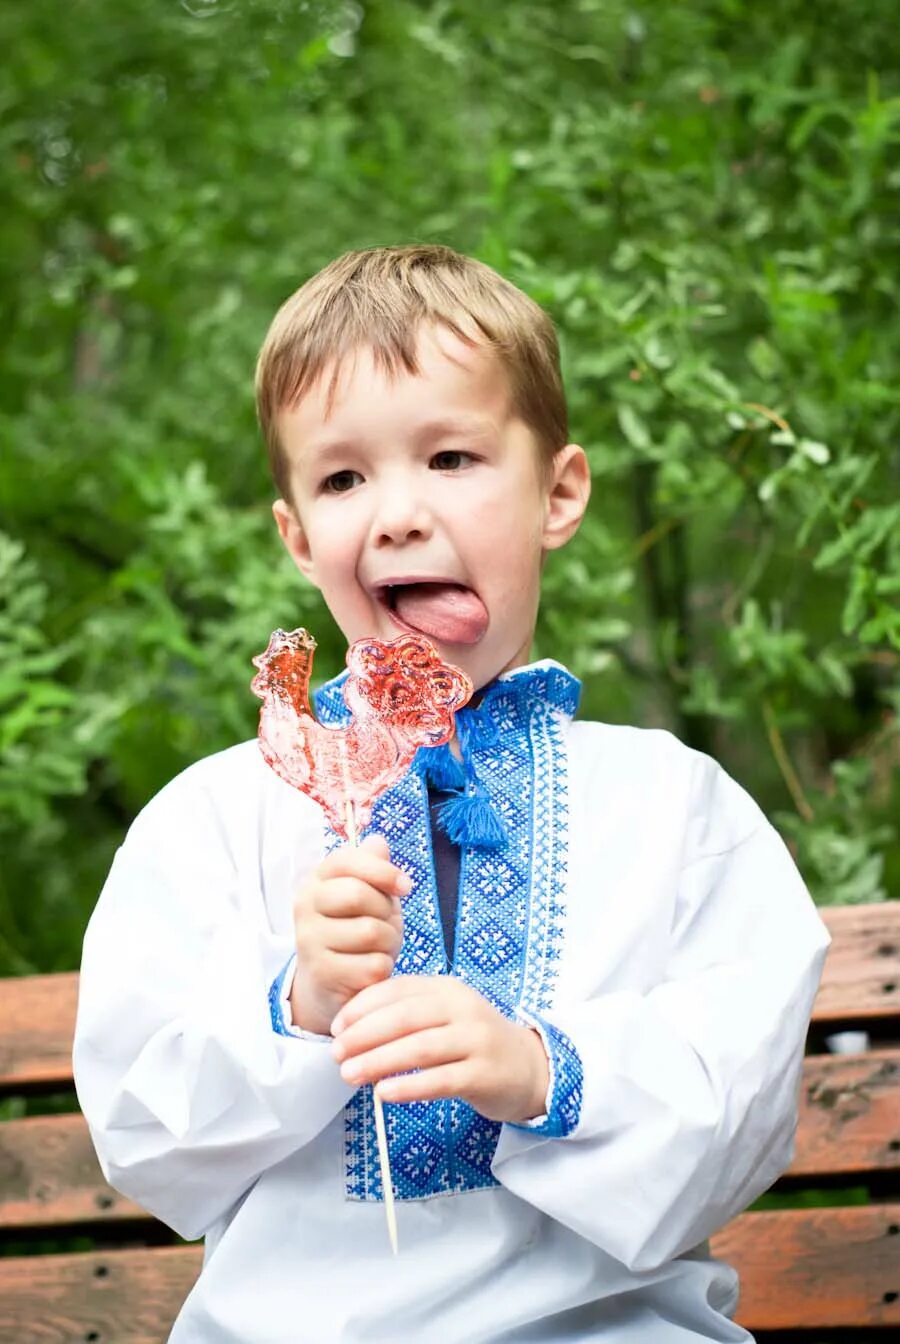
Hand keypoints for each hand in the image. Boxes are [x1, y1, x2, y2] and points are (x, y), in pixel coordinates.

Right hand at [289, 835, 408, 1035]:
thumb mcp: (368, 894)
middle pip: (359, 894)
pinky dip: (383, 968)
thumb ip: (372, 866)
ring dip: (388, 942)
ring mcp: (309, 941)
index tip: (405, 886)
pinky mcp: (322, 973)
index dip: (384, 871)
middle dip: (385, 910)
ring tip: (378, 947)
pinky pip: (373, 965)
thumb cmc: (354, 930)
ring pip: (370, 932)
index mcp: (316, 879)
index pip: (348, 859)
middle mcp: (304, 905)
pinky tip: (370, 969)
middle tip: (385, 923)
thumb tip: (378, 842)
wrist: (329, 983)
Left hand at [330, 975, 549, 1124]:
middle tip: (336, 1054)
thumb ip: (406, 1014)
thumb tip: (351, 1028)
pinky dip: (409, 1086)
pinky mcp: (484, 1074)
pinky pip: (441, 1079)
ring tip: (350, 1075)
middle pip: (405, 1017)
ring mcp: (476, 1040)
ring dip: (379, 1061)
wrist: (528, 1067)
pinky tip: (384, 1094)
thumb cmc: (472, 1041)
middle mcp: (463, 1009)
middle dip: (364, 1035)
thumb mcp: (443, 1015)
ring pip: (420, 1048)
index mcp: (446, 989)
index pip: (396, 990)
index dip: (361, 1008)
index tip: (335, 1028)